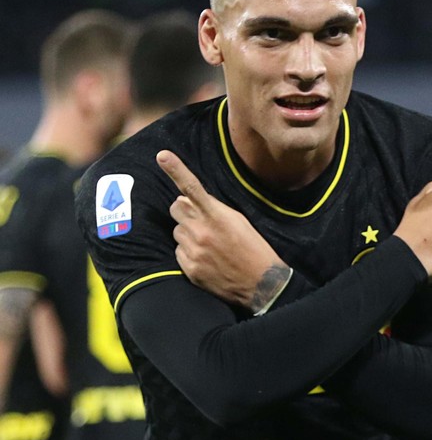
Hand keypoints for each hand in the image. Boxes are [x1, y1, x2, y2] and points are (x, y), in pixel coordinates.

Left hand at [157, 151, 289, 312]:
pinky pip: (178, 252)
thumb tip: (188, 201)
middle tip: (200, 220)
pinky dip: (189, 253)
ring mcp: (194, 250)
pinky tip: (207, 258)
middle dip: (184, 211)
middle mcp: (201, 231)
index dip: (176, 170)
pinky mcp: (189, 268)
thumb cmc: (253, 247)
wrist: (261, 283)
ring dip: (188, 233)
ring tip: (209, 244)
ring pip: (177, 231)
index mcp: (217, 215)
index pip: (192, 187)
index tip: (162, 156)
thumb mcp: (238, 220)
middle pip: (176, 208)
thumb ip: (213, 209)